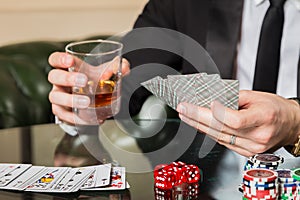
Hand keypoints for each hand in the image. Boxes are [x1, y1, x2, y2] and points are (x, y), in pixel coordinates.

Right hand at [48, 52, 129, 124]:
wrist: (92, 100)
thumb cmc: (94, 81)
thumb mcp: (105, 72)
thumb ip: (115, 67)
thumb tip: (123, 67)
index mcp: (68, 68)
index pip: (55, 59)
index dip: (59, 59)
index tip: (69, 61)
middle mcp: (60, 81)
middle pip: (54, 76)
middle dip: (67, 78)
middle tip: (84, 81)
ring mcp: (59, 96)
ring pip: (55, 97)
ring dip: (71, 100)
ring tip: (87, 102)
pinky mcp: (62, 112)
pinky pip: (64, 115)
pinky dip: (76, 118)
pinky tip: (89, 118)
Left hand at [176, 90, 299, 156]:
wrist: (290, 125)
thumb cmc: (275, 109)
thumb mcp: (257, 96)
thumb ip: (232, 97)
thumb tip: (210, 97)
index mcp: (264, 119)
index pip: (234, 120)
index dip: (216, 113)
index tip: (201, 104)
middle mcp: (257, 137)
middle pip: (221, 129)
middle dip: (197, 118)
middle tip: (183, 108)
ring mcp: (251, 148)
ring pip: (218, 137)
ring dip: (198, 125)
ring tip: (185, 115)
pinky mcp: (246, 152)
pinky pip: (222, 142)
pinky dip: (209, 132)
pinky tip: (199, 124)